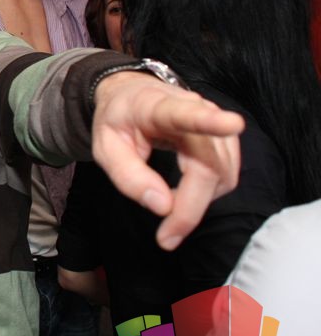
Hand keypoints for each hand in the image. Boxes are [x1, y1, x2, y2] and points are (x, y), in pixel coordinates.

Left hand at [91, 72, 243, 250]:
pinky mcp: (225, 139)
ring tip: (167, 207)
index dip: (209, 121)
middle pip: (208, 166)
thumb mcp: (105, 149)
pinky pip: (225, 176)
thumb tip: (163, 207)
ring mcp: (215, 123)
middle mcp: (195, 109)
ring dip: (198, 203)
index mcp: (158, 107)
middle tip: (167, 237)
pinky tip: (182, 194)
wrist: (132, 98)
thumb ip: (128, 177)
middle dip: (190, 206)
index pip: (186, 113)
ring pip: (222, 175)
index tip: (231, 123)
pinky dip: (205, 194)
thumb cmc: (118, 122)